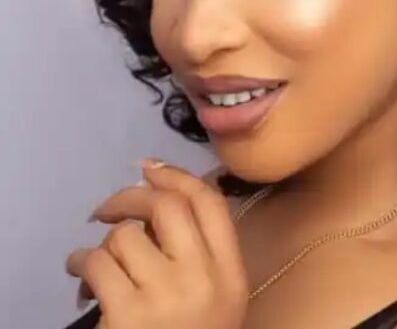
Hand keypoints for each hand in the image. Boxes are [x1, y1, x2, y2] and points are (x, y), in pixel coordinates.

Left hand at [66, 160, 248, 328]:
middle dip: (132, 196)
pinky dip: (79, 263)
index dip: (178, 176)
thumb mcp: (217, 296)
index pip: (211, 204)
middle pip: (168, 207)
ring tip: (92, 260)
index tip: (151, 168)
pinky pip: (96, 263)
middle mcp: (204, 278)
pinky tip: (78, 274)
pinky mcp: (127, 315)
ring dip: (101, 243)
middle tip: (109, 207)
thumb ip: (201, 252)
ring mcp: (166, 295)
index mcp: (231, 273)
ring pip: (125, 237)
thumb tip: (157, 196)